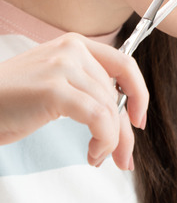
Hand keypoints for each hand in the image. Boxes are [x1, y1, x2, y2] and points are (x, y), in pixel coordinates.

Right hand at [0, 33, 147, 169]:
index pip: (124, 65)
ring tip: (99, 157)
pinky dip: (104, 139)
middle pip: (116, 93)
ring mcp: (62, 67)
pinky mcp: (54, 90)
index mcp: (75, 45)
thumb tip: (123, 116)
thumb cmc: (11, 101)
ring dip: (111, 140)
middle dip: (124, 130)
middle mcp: (71, 50)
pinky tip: (94, 152)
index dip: (138, 94)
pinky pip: (98, 117)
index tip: (138, 119)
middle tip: (124, 157)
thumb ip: (87, 89)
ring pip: (109, 108)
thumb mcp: (56, 85)